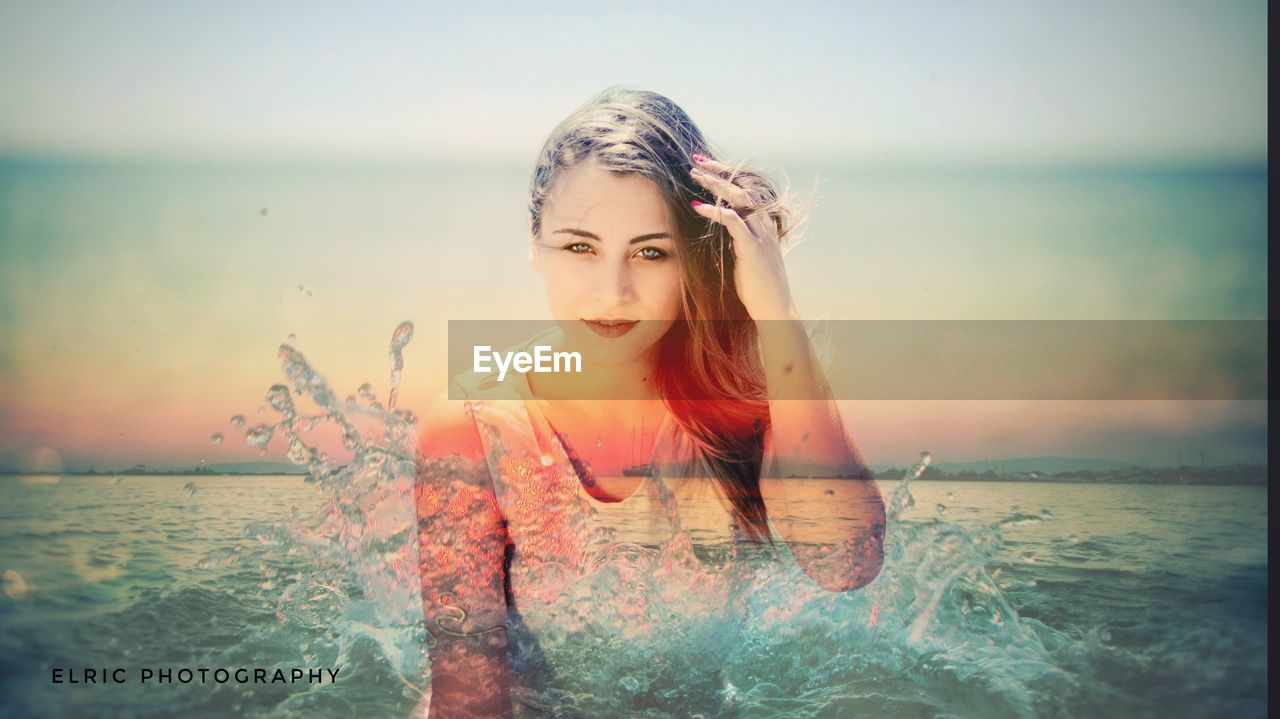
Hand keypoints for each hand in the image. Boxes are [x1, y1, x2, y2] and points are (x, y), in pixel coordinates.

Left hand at [689, 154, 797, 321]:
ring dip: (716, 184)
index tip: (705, 166)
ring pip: (739, 199)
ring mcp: (760, 235)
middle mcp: (763, 225)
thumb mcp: (745, 255)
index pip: (745, 191)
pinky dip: (715, 211)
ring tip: (695, 175)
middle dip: (719, 172)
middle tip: (697, 161)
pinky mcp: (753, 248)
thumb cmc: (757, 286)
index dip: (726, 176)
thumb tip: (723, 227)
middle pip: (742, 187)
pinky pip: (733, 222)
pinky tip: (697, 206)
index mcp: (762, 225)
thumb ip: (737, 238)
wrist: (774, 308)